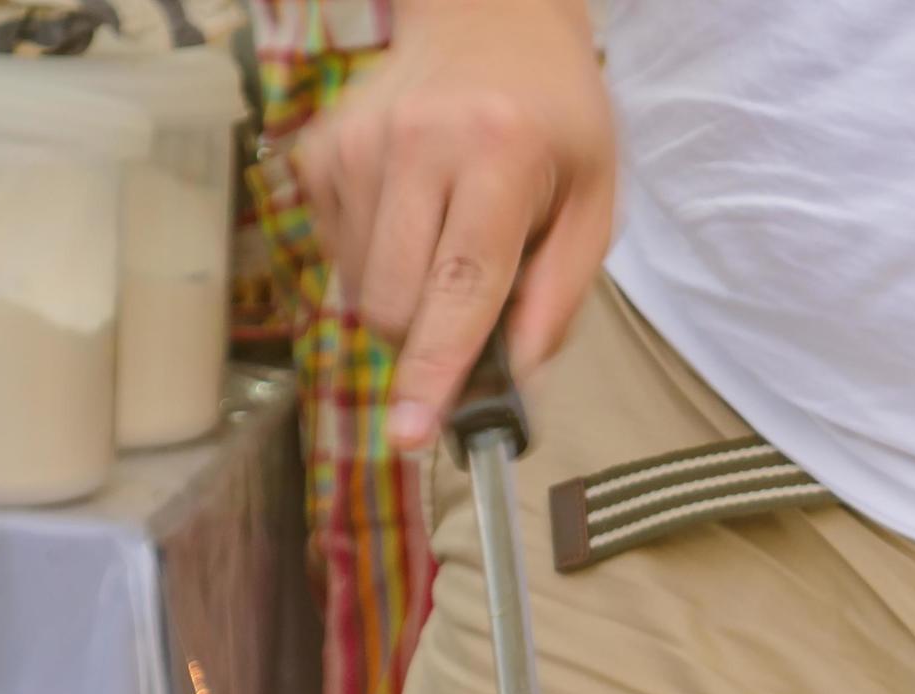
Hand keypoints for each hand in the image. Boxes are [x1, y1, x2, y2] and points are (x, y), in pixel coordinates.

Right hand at [290, 0, 613, 449]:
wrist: (486, 20)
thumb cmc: (553, 117)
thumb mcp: (595, 202)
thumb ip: (560, 296)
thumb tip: (517, 378)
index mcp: (498, 155)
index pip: (460, 287)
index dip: (436, 371)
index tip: (411, 432)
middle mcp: (416, 145)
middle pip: (397, 307)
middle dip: (429, 344)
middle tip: (473, 313)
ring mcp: (356, 146)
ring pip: (363, 293)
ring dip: (406, 303)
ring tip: (449, 241)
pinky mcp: (319, 152)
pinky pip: (339, 259)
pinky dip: (379, 265)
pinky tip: (414, 218)